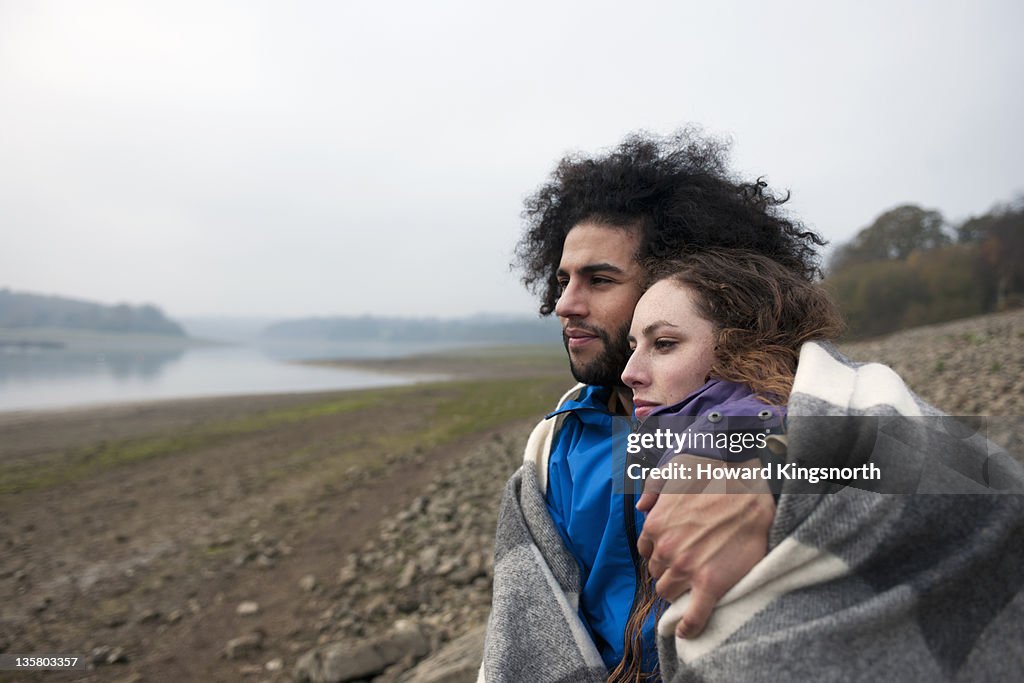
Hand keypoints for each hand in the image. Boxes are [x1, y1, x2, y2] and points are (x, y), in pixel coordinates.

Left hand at [635, 454, 774, 638]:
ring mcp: (687, 567)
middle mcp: (666, 548)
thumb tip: (641, 506)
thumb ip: (653, 488)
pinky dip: (689, 626)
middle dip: (668, 572)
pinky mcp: (711, 582)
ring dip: (677, 592)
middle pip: (657, 573)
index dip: (659, 554)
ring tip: (691, 588)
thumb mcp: (673, 469)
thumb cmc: (712, 473)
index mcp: (655, 525)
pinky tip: (686, 631)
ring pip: (669, 592)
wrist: (749, 486)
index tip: (672, 555)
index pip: (647, 552)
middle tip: (686, 568)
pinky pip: (694, 615)